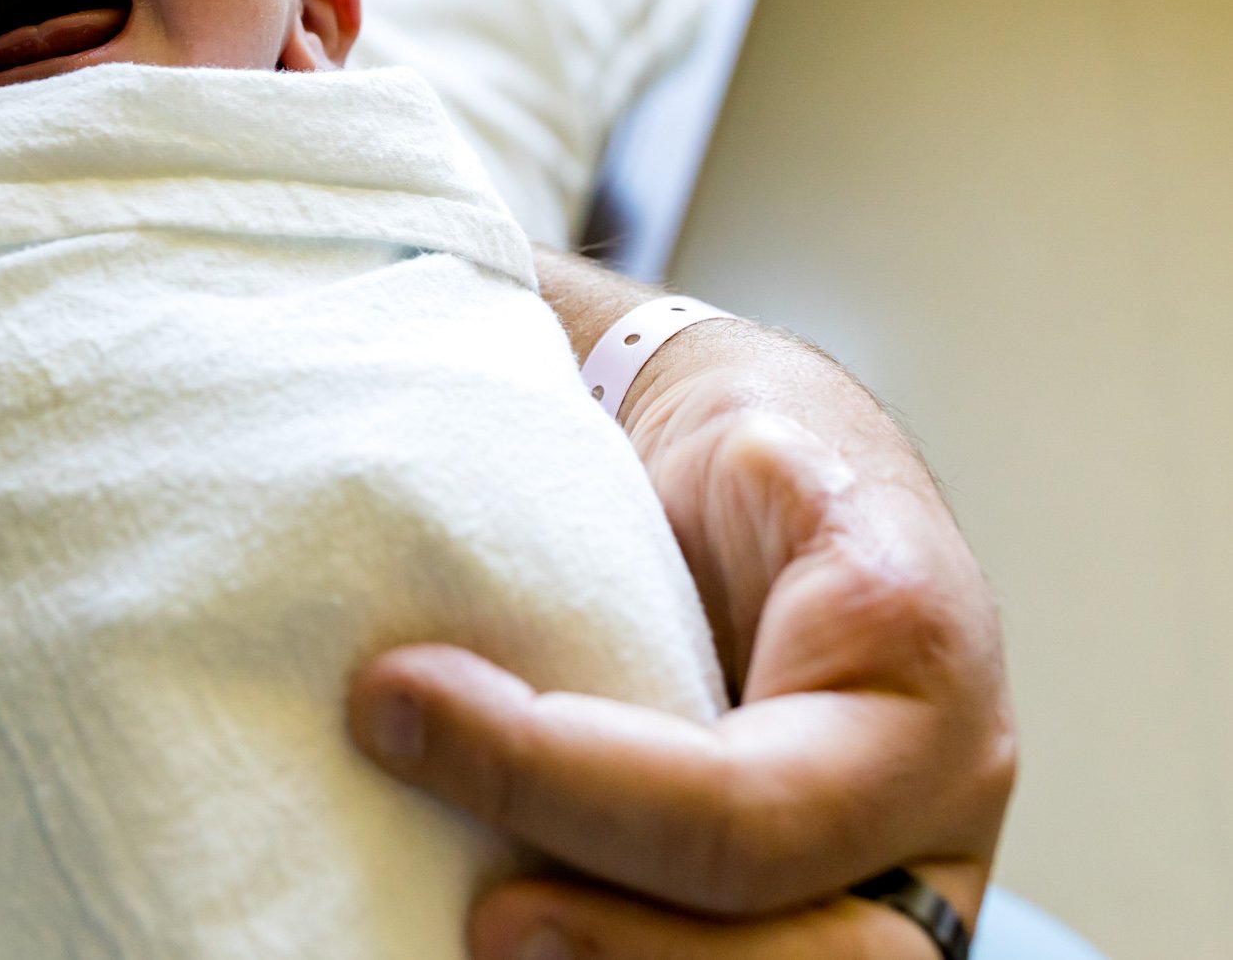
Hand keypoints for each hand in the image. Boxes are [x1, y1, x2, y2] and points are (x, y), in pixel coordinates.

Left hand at [349, 293, 1015, 957]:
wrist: (759, 475)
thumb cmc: (737, 440)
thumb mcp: (730, 420)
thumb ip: (674, 444)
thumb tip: (581, 420)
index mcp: (912, 664)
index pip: (748, 805)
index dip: (559, 780)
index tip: (394, 702)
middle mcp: (931, 804)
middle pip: (816, 957)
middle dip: (633, 949)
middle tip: (480, 914)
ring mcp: (888, 876)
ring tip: (484, 933)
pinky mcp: (817, 909)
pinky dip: (634, 957)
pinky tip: (527, 929)